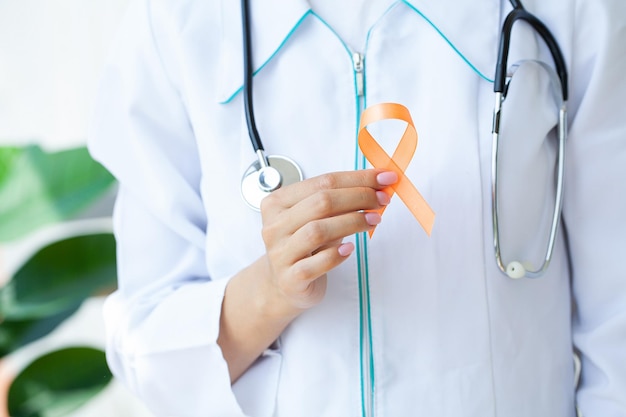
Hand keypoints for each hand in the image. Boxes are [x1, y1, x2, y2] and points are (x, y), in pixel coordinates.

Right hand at [259, 169, 396, 318]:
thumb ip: (340, 201)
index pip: (321, 182)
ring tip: (373, 221)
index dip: (357, 178)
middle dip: (358, 197)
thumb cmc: (304, 247)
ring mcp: (279, 253)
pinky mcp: (290, 279)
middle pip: (320, 203)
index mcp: (278, 203)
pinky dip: (336, 255)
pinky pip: (315, 264)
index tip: (384, 178)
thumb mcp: (317, 219)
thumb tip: (377, 185)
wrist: (284, 285)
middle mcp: (275, 226)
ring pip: (317, 230)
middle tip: (382, 200)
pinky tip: (350, 249)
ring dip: (352, 222)